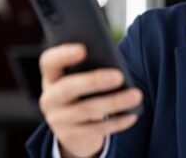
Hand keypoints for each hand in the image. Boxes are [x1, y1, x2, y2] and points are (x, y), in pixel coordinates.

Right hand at [39, 43, 142, 157]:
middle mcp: (50, 98)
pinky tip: (132, 115)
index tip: (83, 49)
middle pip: (68, 87)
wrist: (75, 130)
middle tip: (119, 76)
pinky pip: (96, 129)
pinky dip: (117, 122)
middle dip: (94, 81)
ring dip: (114, 102)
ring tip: (136, 95)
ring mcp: (58, 119)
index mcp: (52, 76)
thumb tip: (116, 66)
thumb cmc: (85, 92)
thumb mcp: (82, 78)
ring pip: (87, 109)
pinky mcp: (70, 136)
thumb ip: (92, 67)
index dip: (64, 54)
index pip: (49, 62)